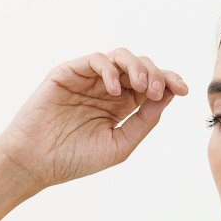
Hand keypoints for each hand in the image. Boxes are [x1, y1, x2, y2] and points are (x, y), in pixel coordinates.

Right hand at [0, 48, 188, 194]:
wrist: (36, 162)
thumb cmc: (75, 159)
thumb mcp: (120, 145)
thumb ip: (144, 121)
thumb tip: (168, 96)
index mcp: (121, 107)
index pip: (150, 86)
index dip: (168, 82)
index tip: (183, 90)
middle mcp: (106, 89)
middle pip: (140, 68)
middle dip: (156, 74)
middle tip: (159, 91)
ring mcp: (88, 79)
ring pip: (120, 57)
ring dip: (137, 67)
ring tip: (142, 86)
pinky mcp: (69, 72)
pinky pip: (96, 60)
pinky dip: (110, 70)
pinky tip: (115, 90)